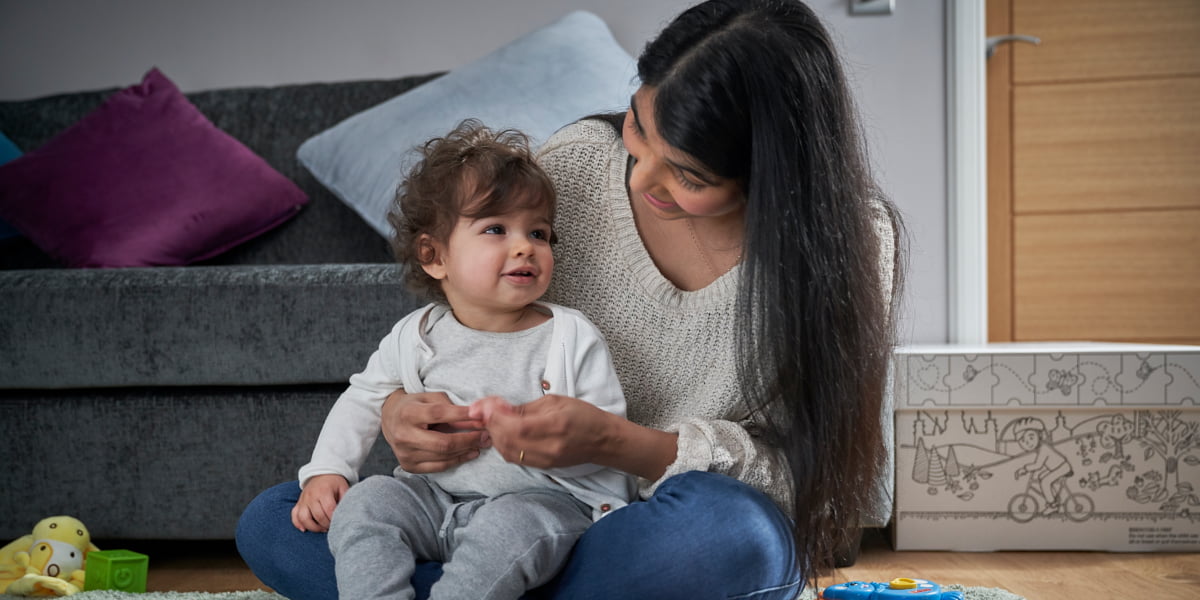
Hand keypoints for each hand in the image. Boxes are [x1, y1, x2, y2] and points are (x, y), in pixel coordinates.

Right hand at [291, 474, 347, 531]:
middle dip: (326, 525)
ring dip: (313, 528)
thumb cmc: (334, 483)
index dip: (334, 519)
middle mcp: (311, 496)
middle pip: (318, 516)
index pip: (329, 509)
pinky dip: (298, 524)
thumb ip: (345, 500)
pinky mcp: (298, 503)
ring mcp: (303, 500)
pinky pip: (294, 516)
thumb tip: (347, 514)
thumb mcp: (343, 487)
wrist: (322, 473)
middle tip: (332, 527)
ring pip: (304, 518)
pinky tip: (305, 529)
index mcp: (324, 491)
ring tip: (322, 529)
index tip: (339, 523)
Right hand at [381, 389, 488, 473]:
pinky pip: (439, 466)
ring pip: (443, 456)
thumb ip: (451, 407)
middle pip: (443, 442)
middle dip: (469, 439)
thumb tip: (477, 418)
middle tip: (486, 434)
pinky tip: (471, 452)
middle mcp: (404, 435)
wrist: (391, 419)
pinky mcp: (409, 465)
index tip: (480, 414)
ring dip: (467, 449)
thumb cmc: (416, 405)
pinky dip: (458, 460)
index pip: (438, 414)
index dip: (461, 415)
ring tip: (483, 442)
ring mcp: (405, 453)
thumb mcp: (430, 398)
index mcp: (408, 413)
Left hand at [473, 394, 615, 469]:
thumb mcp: (555, 402)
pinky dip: (503, 446)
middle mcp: (548, 447)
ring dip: (494, 436)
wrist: (603, 441)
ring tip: (492, 420)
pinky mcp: (543, 467)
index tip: (484, 406)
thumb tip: (497, 408)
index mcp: (555, 425)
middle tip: (484, 410)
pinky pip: (514, 459)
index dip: (495, 416)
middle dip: (490, 424)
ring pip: (507, 452)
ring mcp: (545, 460)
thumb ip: (525, 407)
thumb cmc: (583, 416)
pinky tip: (501, 434)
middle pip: (507, 440)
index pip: (516, 425)